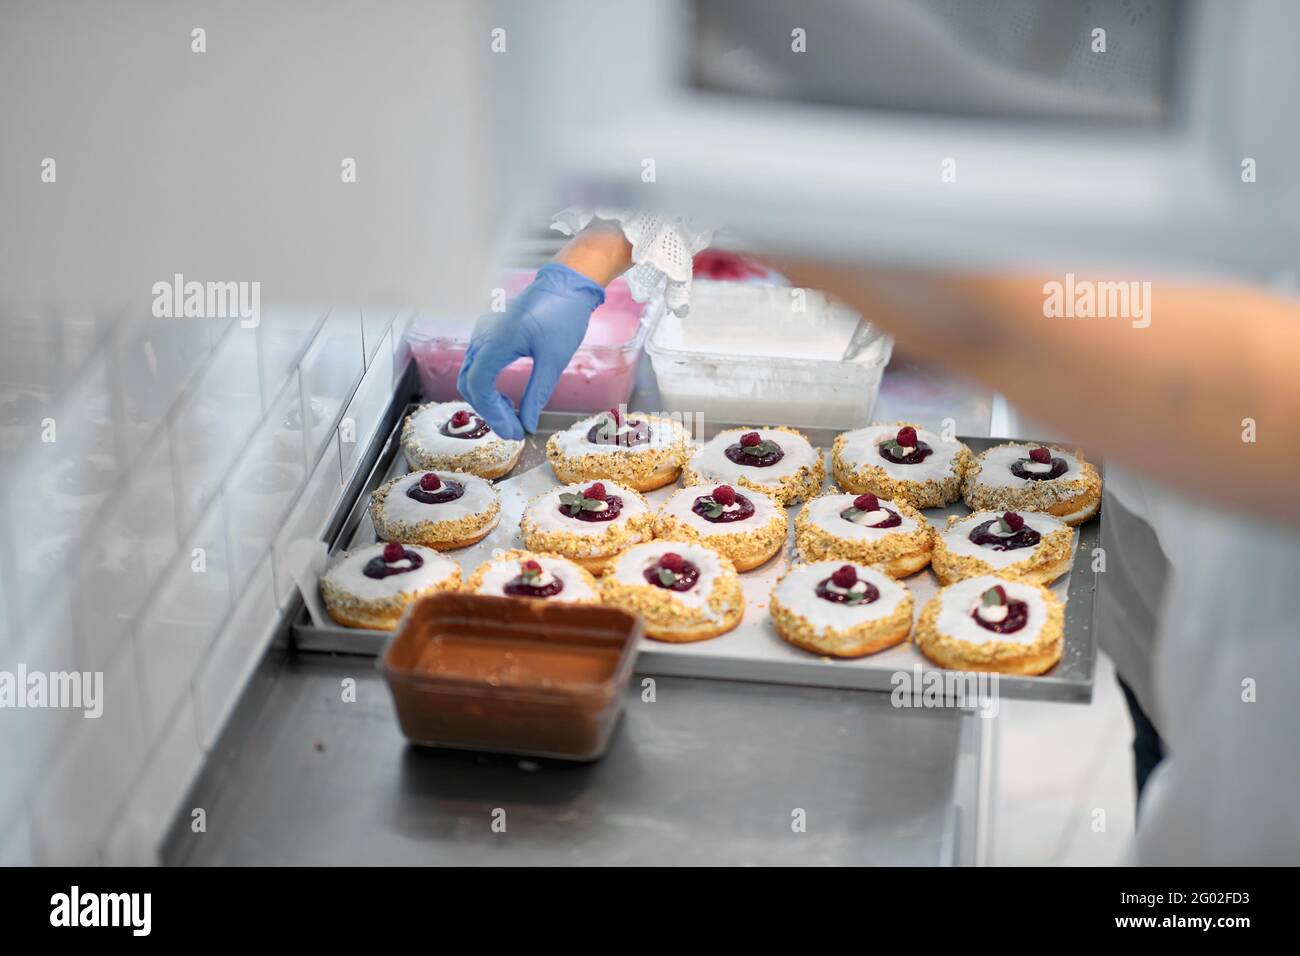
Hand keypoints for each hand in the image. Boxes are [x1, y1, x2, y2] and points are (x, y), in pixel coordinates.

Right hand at [456, 263, 604, 438]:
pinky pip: (478, 364)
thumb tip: (526, 425)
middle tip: (512, 431)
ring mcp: (484, 332)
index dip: (493, 415)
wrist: (567, 283)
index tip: (513, 433)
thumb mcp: (554, 360)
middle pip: (469, 384)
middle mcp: (483, 336)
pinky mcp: (489, 333)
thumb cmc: (564, 315)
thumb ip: (536, 394)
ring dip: (487, 400)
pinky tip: (508, 399)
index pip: (480, 387)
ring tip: (512, 418)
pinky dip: (488, 386)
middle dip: (488, 412)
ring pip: (471, 375)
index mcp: (497, 340)